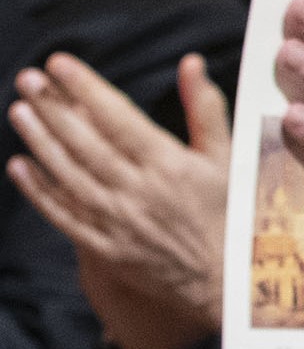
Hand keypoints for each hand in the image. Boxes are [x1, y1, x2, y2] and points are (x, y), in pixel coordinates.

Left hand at [7, 51, 229, 348]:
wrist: (234, 285)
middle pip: (84, 142)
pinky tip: (20, 166)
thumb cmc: (236, 217)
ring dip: (40, 141)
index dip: (85, 87)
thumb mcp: (230, 161)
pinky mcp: (106, 249)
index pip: (117, 116)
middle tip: (27, 78)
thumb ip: (205, 110)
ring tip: (19, 111)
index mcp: (171, 165)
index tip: (59, 63)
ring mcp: (119, 221)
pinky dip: (40, 191)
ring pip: (68, 174)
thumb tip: (191, 63)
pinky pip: (65, 216)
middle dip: (52, 107)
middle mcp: (140, 191)